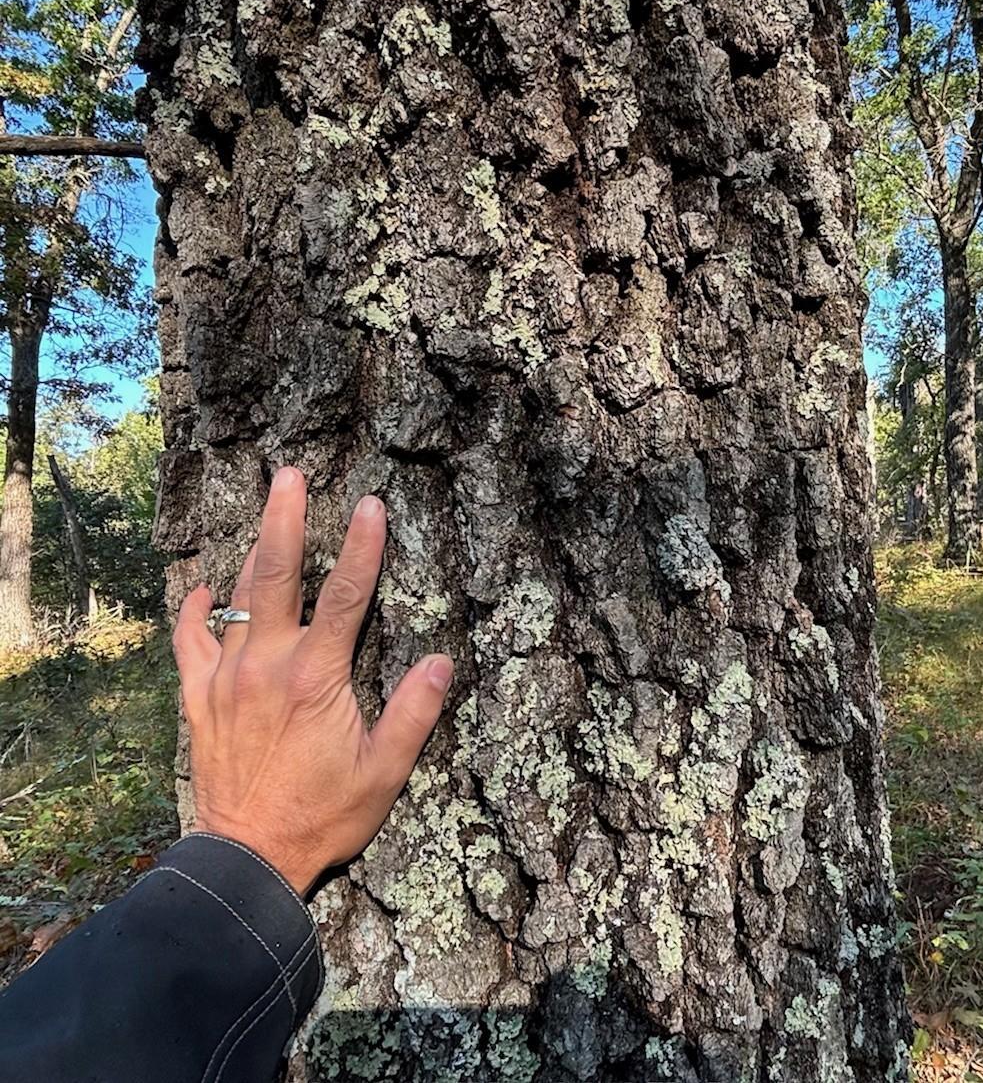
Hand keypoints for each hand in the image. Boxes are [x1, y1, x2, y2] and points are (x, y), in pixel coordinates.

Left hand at [171, 467, 452, 894]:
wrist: (248, 858)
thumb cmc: (324, 816)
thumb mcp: (385, 772)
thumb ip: (414, 713)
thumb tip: (442, 661)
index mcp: (315, 678)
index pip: (345, 595)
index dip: (361, 546)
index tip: (370, 503)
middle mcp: (266, 666)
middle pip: (275, 575)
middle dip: (284, 519)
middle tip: (289, 474)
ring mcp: (226, 679)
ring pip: (236, 599)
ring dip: (250, 550)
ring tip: (263, 508)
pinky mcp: (200, 700)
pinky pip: (190, 641)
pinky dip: (196, 609)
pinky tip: (204, 588)